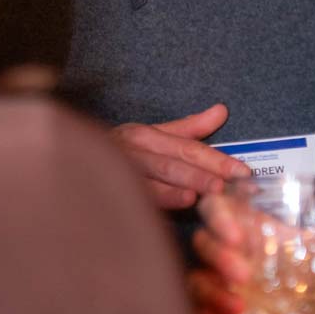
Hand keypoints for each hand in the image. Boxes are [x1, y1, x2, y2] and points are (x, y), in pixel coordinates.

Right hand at [114, 104, 249, 209]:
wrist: (71, 164)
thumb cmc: (121, 153)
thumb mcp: (154, 136)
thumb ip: (189, 128)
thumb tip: (222, 111)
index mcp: (145, 135)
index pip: (188, 147)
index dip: (217, 159)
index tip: (243, 172)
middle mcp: (132, 148)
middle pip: (174, 160)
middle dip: (203, 172)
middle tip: (229, 183)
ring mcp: (120, 169)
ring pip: (156, 176)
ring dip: (184, 184)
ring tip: (208, 191)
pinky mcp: (108, 189)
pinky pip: (137, 194)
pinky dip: (159, 198)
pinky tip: (179, 203)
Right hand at [191, 190, 314, 313]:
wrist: (312, 308)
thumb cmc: (304, 265)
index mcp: (241, 224)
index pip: (214, 207)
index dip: (219, 218)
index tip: (239, 236)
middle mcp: (224, 252)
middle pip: (201, 245)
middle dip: (219, 258)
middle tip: (243, 274)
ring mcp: (217, 287)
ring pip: (195, 287)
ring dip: (213, 297)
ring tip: (241, 309)